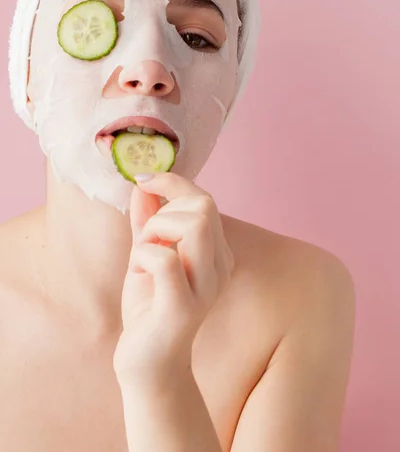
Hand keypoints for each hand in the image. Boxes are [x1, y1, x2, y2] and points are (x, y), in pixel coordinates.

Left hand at [113, 172, 234, 387]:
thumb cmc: (149, 307)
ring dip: (156, 230)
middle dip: (164, 211)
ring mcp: (205, 287)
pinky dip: (143, 255)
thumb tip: (144, 184)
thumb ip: (147, 220)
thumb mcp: (146, 253)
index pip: (204, 199)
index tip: (143, 179)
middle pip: (203, 206)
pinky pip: (165, 259)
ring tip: (143, 254)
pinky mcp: (184, 307)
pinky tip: (139, 272)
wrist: (147, 362)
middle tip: (146, 238)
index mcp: (216, 253)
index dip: (173, 181)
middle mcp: (219, 267)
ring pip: (194, 225)